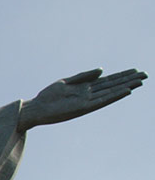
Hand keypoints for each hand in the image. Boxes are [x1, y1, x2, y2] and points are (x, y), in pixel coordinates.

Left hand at [18, 68, 146, 131]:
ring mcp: (87, 101)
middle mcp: (89, 95)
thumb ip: (84, 76)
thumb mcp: (66, 82)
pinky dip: (114, 96)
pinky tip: (125, 91)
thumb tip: (102, 70)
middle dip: (128, 80)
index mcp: (85, 88)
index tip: (135, 71)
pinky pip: (102, 101)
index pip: (107, 81)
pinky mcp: (83, 108)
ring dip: (125, 87)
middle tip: (145, 75)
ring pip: (111, 93)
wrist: (35, 109)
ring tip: (140, 82)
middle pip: (113, 86)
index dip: (121, 76)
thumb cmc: (48, 97)